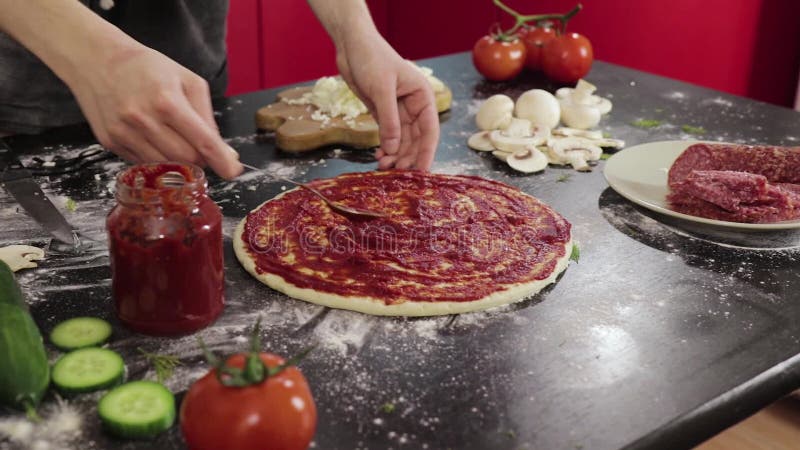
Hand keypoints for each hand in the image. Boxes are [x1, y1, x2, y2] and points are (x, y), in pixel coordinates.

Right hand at [66, 45, 242, 178]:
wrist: (95, 60)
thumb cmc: (147, 68)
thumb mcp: (187, 80)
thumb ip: (207, 116)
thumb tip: (225, 152)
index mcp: (167, 101)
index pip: (203, 142)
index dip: (222, 161)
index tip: (233, 171)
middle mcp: (143, 120)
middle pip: (187, 159)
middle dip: (200, 158)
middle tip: (199, 145)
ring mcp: (124, 134)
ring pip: (165, 167)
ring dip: (178, 161)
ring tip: (174, 137)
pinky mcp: (110, 143)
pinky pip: (144, 164)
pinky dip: (156, 157)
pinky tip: (152, 136)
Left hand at [335, 35, 439, 169]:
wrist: (352, 47)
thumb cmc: (372, 59)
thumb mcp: (382, 89)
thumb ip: (389, 120)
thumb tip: (393, 149)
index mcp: (423, 97)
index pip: (429, 130)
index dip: (426, 152)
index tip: (422, 171)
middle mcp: (415, 106)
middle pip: (416, 139)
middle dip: (407, 156)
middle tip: (396, 174)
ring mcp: (399, 111)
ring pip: (402, 140)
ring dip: (395, 155)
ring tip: (383, 167)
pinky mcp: (384, 113)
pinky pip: (389, 135)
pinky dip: (385, 147)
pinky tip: (379, 156)